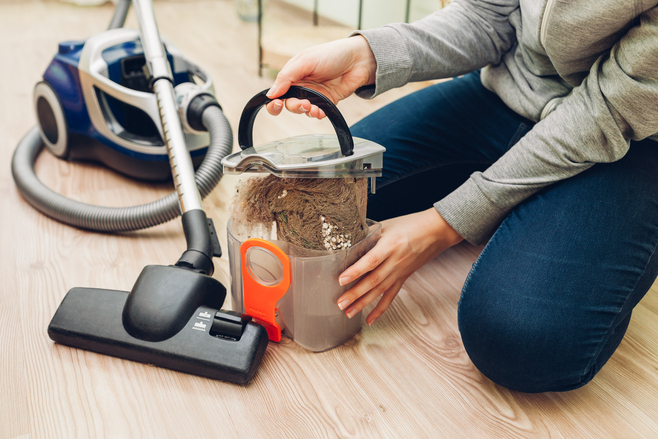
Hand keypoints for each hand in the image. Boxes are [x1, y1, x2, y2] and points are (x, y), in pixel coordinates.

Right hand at [265, 36, 375, 118]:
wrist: (358, 60)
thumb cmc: (332, 54)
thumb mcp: (306, 61)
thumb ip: (287, 77)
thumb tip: (270, 93)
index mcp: (293, 73)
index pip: (277, 91)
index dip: (273, 100)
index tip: (276, 103)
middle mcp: (302, 85)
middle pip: (288, 103)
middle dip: (293, 106)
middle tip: (302, 104)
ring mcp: (314, 94)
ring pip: (302, 110)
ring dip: (305, 111)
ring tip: (312, 108)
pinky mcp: (327, 102)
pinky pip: (317, 113)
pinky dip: (316, 115)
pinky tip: (320, 112)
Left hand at [337, 208, 463, 324]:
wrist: (436, 231)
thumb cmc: (411, 224)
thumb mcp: (387, 225)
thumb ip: (368, 234)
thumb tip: (347, 242)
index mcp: (390, 245)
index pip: (371, 260)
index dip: (356, 271)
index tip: (341, 280)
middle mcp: (395, 261)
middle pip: (373, 280)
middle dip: (355, 294)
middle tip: (339, 303)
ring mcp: (400, 272)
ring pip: (380, 291)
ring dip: (363, 303)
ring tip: (348, 313)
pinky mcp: (403, 278)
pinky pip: (391, 296)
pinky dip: (380, 309)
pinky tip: (369, 320)